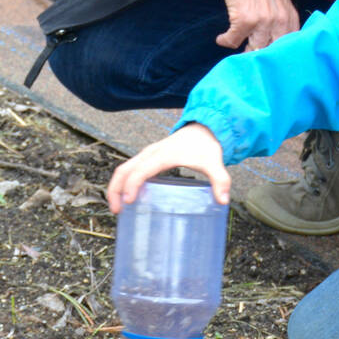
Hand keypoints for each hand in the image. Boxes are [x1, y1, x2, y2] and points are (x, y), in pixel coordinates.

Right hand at [106, 122, 231, 210]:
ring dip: (116, 187)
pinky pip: (129, 169)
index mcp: (163, 155)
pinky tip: (128, 198)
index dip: (132, 185)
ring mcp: (147, 155)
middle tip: (117, 211)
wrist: (203, 128)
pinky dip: (123, 183)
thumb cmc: (205, 145)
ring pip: (123, 169)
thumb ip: (220, 180)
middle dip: (115, 189)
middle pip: (123, 169)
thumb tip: (223, 201)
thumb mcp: (214, 162)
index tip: (129, 202)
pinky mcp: (148, 158)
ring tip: (118, 208)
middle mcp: (150, 154)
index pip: (140, 170)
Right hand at [217, 0, 299, 51]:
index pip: (288, 47)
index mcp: (289, 17)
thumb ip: (281, 21)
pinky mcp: (244, 20)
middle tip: (249, 55)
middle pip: (270, 52)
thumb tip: (273, 44)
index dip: (276, 56)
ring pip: (253, 49)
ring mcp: (262, 22)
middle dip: (259, 56)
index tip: (267, 60)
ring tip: (236, 44)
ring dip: (242, 50)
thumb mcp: (280, 0)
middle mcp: (279, 21)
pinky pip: (232, 40)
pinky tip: (222, 38)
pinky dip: (225, 40)